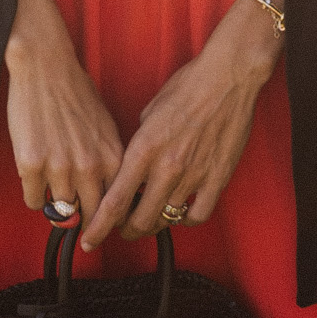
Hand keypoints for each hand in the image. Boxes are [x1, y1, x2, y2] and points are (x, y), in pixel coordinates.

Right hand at [4, 0, 122, 234]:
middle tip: (74, 221)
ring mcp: (60, 168)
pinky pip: (34, 200)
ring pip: (59, 210)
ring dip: (55, 206)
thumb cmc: (76, 93)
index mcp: (112, 157)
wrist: (46, 66)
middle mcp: (89, 167)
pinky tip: (34, 179)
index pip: (116, 207)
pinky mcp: (32, 165)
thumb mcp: (104, 127)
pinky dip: (34, 195)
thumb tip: (110, 192)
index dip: (108, 219)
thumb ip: (108, 161)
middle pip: (89, 216)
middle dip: (82, 221)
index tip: (101, 226)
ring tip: (52, 190)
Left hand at [79, 0, 281, 249]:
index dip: (99, 227)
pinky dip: (186, 220)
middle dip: (126, 230)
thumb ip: (138, 145)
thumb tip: (132, 167)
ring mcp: (194, 175)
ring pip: (167, 220)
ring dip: (155, 224)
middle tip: (123, 229)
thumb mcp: (148, 113)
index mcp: (144, 149)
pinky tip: (181, 213)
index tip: (89, 239)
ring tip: (150, 219)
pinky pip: (198, 215)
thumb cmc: (186, 88)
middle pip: (140, 219)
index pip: (115, 201)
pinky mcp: (217, 178)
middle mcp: (167, 167)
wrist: (227, 78)